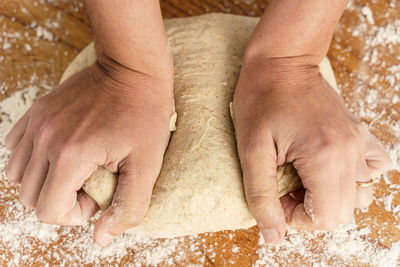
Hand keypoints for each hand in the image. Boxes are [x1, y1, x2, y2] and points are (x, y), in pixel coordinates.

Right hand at [5, 59, 173, 245]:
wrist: (133, 70)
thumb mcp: (147, 165)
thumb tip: (101, 237)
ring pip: (19, 175)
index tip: (99, 195)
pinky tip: (62, 153)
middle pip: (31, 197)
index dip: (75, 213)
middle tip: (90, 183)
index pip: (48, 211)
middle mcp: (44, 139)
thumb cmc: (145, 115)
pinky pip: (16, 148)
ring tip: (77, 169)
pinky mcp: (38, 111)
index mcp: (70, 155)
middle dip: (61, 200)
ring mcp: (37, 123)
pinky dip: (34, 160)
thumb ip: (128, 207)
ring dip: (46, 182)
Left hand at [232, 55, 391, 244]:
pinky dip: (354, 179)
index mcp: (325, 158)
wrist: (281, 62)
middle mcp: (351, 152)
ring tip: (303, 179)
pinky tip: (329, 168)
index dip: (296, 218)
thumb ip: (261, 196)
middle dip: (310, 210)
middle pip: (343, 212)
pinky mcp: (359, 133)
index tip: (276, 197)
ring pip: (359, 195)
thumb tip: (273, 236)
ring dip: (330, 197)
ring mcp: (359, 141)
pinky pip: (373, 168)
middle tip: (284, 188)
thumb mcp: (250, 151)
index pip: (325, 218)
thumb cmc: (261, 101)